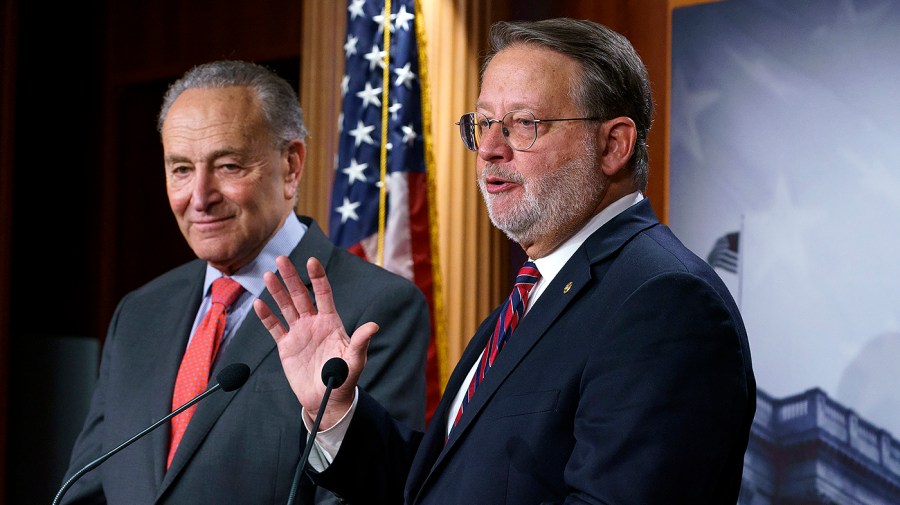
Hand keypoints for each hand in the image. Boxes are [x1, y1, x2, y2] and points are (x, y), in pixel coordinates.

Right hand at [253, 255, 375, 429]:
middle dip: (291, 277)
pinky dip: (266, 316)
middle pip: (300, 295)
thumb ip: (361, 341)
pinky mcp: (286, 346)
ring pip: (286, 307)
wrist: (327, 399)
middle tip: (281, 258)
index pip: (323, 294)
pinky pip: (275, 327)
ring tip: (268, 274)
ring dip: (277, 291)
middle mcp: (313, 323)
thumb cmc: (344, 378)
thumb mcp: (355, 360)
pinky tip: (259, 304)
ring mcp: (299, 333)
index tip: (312, 261)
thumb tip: (374, 326)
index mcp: (331, 322)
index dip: (318, 277)